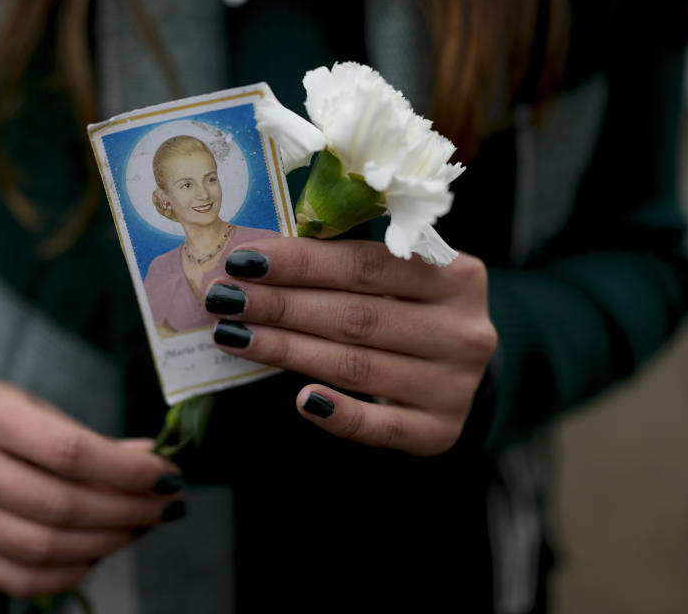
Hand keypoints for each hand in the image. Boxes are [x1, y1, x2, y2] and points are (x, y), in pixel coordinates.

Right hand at [0, 379, 183, 597]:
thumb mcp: (41, 408)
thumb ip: (94, 441)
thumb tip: (155, 465)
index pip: (70, 453)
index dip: (128, 471)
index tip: (168, 476)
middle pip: (60, 506)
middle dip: (127, 511)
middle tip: (165, 506)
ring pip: (43, 548)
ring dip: (107, 543)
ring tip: (139, 527)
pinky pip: (21, 579)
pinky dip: (71, 572)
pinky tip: (98, 551)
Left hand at [205, 239, 496, 455]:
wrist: (455, 371)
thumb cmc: (410, 310)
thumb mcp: (397, 277)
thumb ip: (346, 263)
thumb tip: (260, 257)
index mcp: (456, 276)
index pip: (365, 266)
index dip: (300, 263)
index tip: (244, 260)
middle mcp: (463, 331)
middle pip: (355, 317)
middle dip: (280, 305)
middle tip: (224, 298)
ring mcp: (453, 385)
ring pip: (356, 367)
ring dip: (286, 350)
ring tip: (233, 336)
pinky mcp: (439, 430)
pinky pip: (379, 427)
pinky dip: (338, 413)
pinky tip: (301, 401)